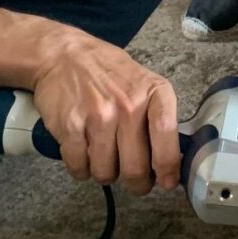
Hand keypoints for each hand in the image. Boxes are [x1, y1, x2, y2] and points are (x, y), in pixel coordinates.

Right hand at [30, 31, 179, 195]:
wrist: (65, 56)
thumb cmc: (110, 74)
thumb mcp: (146, 84)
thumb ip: (159, 117)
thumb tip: (172, 160)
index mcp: (155, 93)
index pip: (167, 136)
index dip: (168, 166)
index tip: (167, 182)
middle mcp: (129, 105)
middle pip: (135, 167)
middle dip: (136, 182)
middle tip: (134, 180)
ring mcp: (98, 117)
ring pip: (106, 172)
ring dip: (106, 173)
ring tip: (106, 156)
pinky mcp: (70, 127)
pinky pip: (79, 168)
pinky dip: (82, 169)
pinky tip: (85, 152)